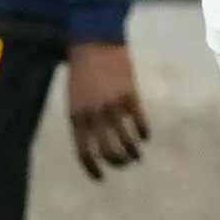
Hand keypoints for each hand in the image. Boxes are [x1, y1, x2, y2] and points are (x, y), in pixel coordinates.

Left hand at [66, 41, 149, 179]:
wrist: (94, 42)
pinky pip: (140, 124)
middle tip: (124, 163)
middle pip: (108, 152)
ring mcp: (113, 107)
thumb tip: (96, 142)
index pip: (84, 152)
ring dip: (132, 153)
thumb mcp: (75, 98)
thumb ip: (84, 120)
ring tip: (137, 155)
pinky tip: (145, 136)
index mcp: (76, 116)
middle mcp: (94, 115)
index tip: (101, 178)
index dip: (93, 169)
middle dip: (117, 162)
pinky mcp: (130, 97)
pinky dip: (143, 134)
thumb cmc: (82, 71)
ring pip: (126, 142)